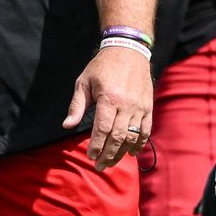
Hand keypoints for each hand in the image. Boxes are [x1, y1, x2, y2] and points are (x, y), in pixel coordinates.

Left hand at [63, 45, 152, 170]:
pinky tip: (132, 153)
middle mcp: (126, 104)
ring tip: (111, 162)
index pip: (102, 129)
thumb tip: (67, 125)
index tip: (90, 156)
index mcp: (109, 98)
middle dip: (108, 155)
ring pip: (131, 137)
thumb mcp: (84, 81)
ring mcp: (139, 106)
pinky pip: (145, 130)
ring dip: (121, 153)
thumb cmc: (102, 66)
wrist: (128, 50)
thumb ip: (77, 105)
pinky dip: (139, 144)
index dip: (96, 146)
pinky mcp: (148, 106)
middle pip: (117, 137)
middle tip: (99, 166)